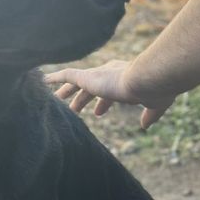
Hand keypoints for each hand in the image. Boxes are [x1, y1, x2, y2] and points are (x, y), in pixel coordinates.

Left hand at [45, 59, 175, 128]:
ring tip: (57, 99)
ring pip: (76, 82)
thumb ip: (150, 114)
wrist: (149, 79)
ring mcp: (98, 75)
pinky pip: (66, 75)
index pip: (109, 93)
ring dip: (67, 91)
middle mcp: (110, 74)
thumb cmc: (156, 90)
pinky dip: (54, 78)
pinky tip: (42, 81)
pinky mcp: (88, 76)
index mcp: (125, 80)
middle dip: (83, 98)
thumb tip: (145, 125)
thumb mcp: (155, 105)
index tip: (98, 113)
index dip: (103, 103)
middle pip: (91, 88)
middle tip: (74, 109)